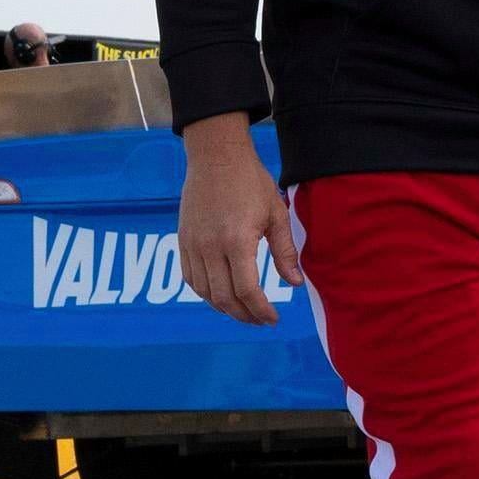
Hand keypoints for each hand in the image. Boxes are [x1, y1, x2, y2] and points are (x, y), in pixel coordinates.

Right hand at [176, 113, 299, 327]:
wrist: (216, 157)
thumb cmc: (251, 182)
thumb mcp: (276, 215)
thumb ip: (284, 252)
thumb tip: (295, 283)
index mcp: (237, 241)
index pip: (247, 291)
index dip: (261, 311)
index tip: (273, 319)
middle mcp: (210, 247)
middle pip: (224, 297)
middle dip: (244, 315)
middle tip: (261, 320)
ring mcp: (192, 245)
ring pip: (204, 292)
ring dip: (224, 308)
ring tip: (244, 311)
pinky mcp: (183, 240)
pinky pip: (190, 278)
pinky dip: (205, 293)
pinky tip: (221, 295)